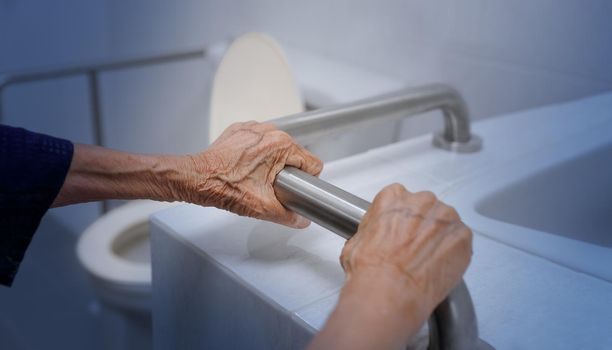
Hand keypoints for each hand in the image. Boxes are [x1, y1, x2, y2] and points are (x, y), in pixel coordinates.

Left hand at [182, 121, 322, 227]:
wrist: (197, 178)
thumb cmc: (225, 187)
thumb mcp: (263, 208)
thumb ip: (289, 216)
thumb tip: (301, 220)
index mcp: (281, 145)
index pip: (312, 163)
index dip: (306, 180)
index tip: (292, 188)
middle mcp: (270, 131)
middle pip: (294, 154)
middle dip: (287, 171)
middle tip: (269, 185)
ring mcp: (254, 128)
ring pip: (276, 147)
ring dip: (272, 161)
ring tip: (256, 176)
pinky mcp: (240, 130)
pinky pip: (259, 142)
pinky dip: (256, 154)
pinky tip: (246, 168)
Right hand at [309, 184, 471, 349]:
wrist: (388, 291)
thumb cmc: (370, 269)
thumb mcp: (355, 241)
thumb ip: (372, 229)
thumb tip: (374, 236)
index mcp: (394, 197)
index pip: (401, 198)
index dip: (401, 218)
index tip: (400, 232)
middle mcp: (421, 201)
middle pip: (426, 208)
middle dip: (422, 226)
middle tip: (413, 249)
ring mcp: (445, 218)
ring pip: (445, 223)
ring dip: (439, 238)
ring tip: (427, 260)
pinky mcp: (462, 237)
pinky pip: (461, 241)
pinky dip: (454, 253)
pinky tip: (439, 267)